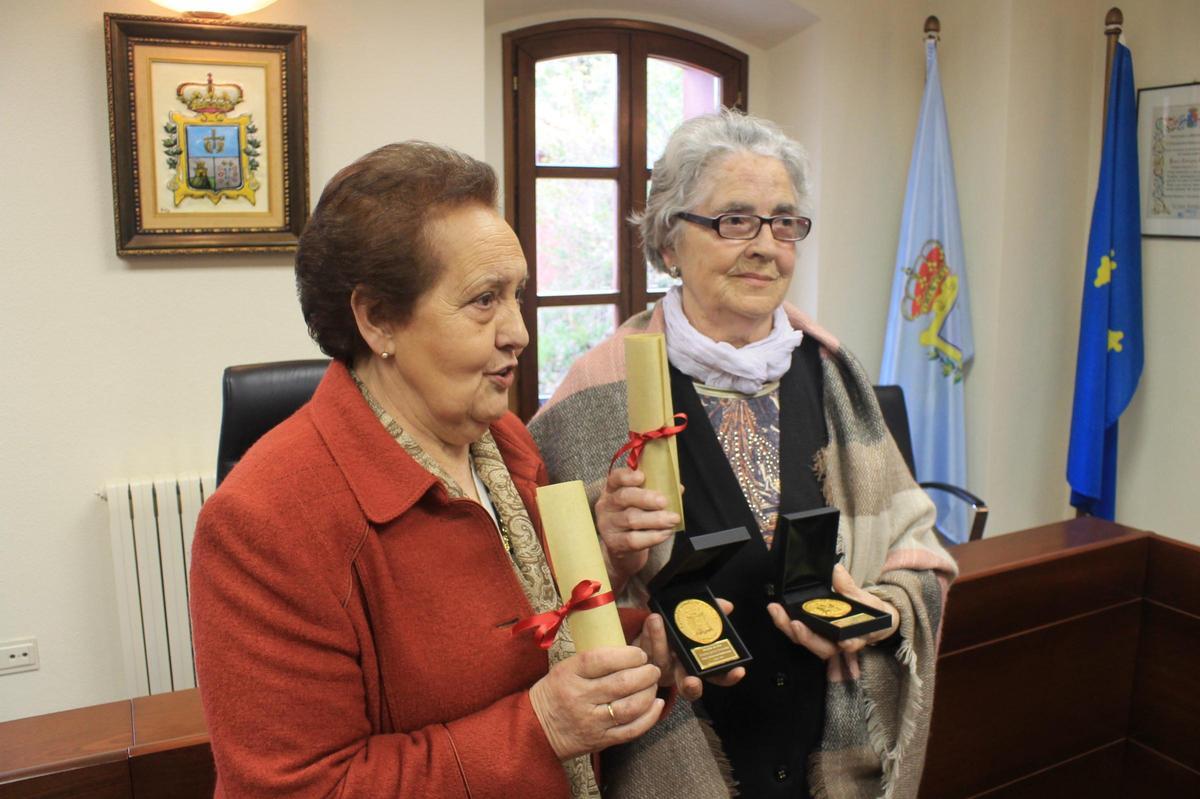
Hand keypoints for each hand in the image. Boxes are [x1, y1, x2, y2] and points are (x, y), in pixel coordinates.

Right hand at [528, 646, 664, 758]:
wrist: (535, 730)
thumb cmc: (554, 693)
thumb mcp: (563, 668)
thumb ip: (591, 661)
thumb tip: (626, 651)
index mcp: (569, 674)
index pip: (602, 660)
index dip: (627, 655)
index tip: (639, 653)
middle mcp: (580, 698)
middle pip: (621, 683)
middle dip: (645, 673)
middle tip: (652, 668)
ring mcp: (591, 721)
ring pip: (630, 707)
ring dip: (649, 693)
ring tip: (653, 684)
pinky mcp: (601, 740)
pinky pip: (631, 730)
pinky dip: (649, 717)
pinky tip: (656, 705)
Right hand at [594, 468, 679, 583]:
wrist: (623, 546)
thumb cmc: (635, 515)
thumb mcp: (641, 500)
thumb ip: (658, 491)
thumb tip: (679, 488)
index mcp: (613, 488)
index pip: (615, 478)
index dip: (627, 476)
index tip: (641, 476)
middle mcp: (607, 505)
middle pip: (624, 497)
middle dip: (646, 498)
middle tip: (664, 502)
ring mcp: (608, 525)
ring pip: (631, 519)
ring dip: (655, 519)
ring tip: (673, 519)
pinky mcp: (614, 543)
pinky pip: (633, 539)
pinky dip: (652, 536)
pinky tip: (665, 533)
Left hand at [635, 599, 744, 700]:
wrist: (649, 624)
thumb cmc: (677, 627)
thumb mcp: (694, 619)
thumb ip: (711, 613)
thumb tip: (726, 606)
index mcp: (696, 664)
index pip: (717, 678)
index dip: (728, 677)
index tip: (738, 671)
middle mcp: (679, 670)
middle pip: (687, 686)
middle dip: (691, 685)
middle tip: (693, 681)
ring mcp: (660, 668)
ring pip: (661, 662)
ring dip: (660, 641)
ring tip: (658, 619)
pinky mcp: (642, 661)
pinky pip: (645, 651)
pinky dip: (648, 634)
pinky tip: (650, 620)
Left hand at [767, 565, 899, 658]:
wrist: (872, 620)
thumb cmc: (870, 612)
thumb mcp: (865, 599)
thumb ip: (849, 587)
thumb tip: (837, 571)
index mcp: (855, 637)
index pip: (850, 644)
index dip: (847, 644)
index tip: (844, 642)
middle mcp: (837, 643)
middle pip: (820, 647)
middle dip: (805, 636)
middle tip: (794, 623)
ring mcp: (822, 639)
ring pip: (804, 640)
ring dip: (788, 627)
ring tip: (776, 610)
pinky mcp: (812, 631)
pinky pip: (797, 630)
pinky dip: (786, 621)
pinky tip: (776, 609)